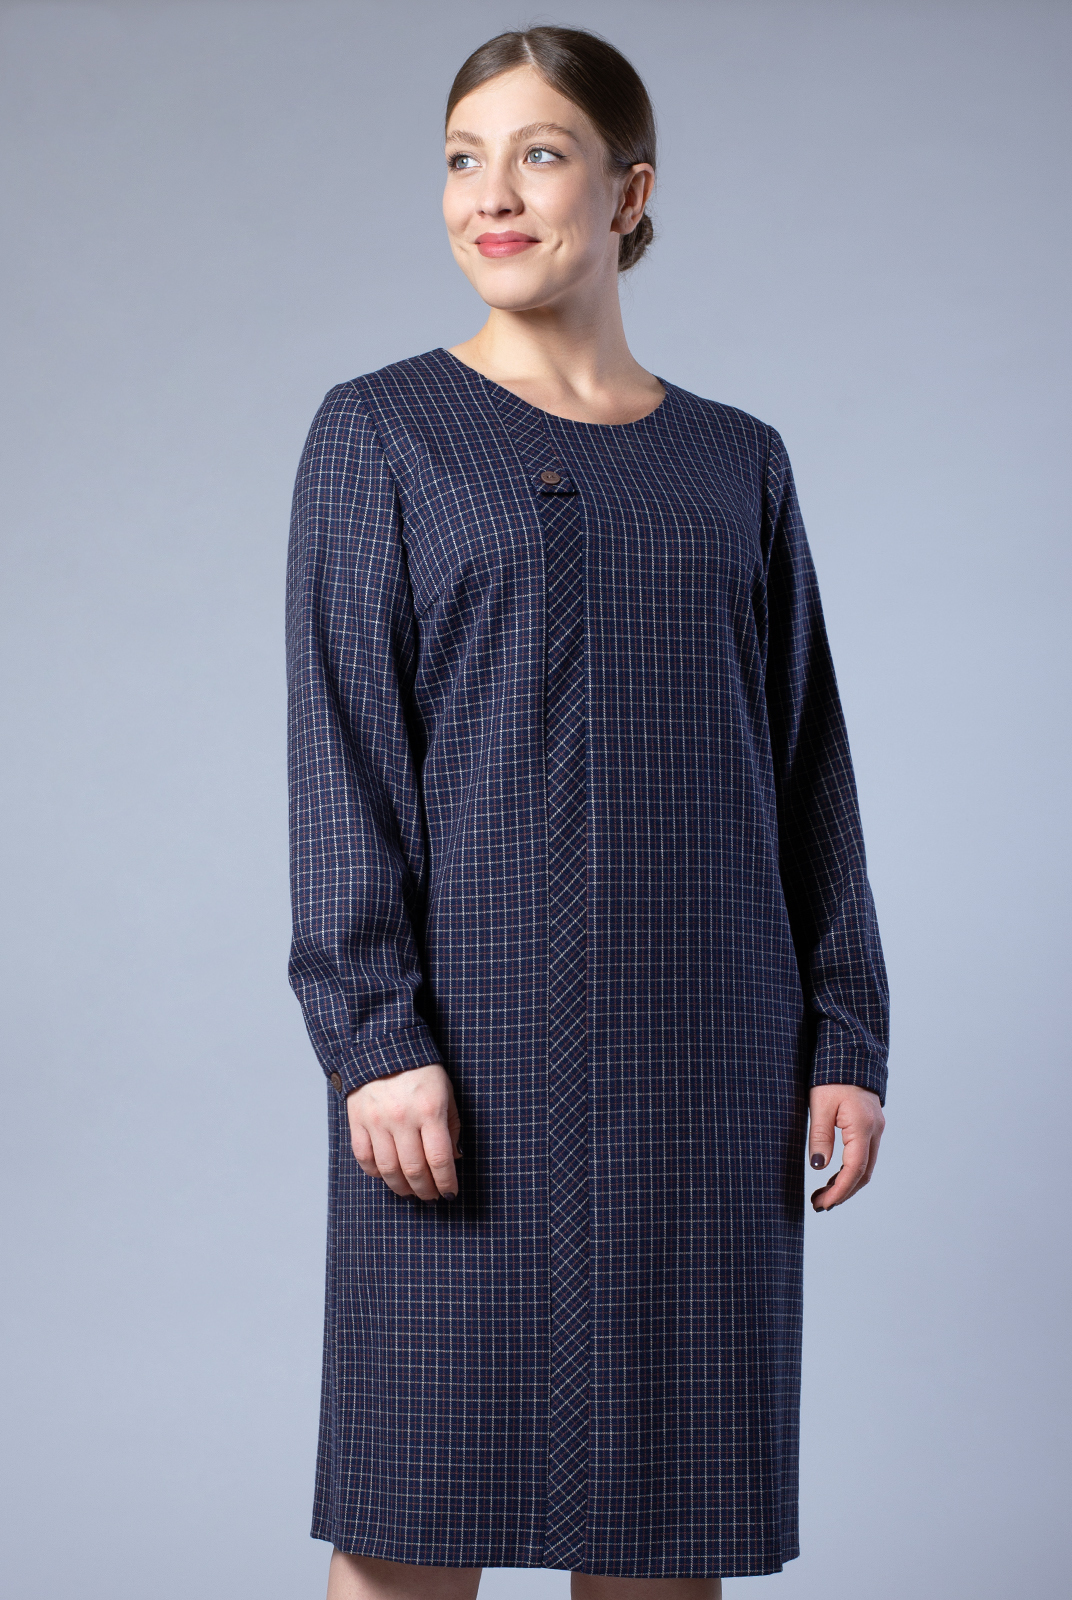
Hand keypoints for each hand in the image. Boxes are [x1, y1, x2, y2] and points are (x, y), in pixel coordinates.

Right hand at [346, 1062, 462, 1201]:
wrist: (381, 1043)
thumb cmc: (420, 1068)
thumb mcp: (446, 1090)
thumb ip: (452, 1125)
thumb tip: (453, 1158)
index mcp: (429, 1110)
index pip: (440, 1159)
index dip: (446, 1182)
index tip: (450, 1193)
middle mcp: (402, 1118)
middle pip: (414, 1170)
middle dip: (426, 1190)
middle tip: (432, 1196)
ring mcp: (376, 1121)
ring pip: (388, 1170)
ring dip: (402, 1188)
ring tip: (411, 1192)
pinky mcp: (357, 1121)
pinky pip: (364, 1158)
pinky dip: (376, 1174)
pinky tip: (387, 1176)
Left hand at [808, 1082, 884, 1211]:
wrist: (849, 1053)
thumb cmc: (830, 1075)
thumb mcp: (819, 1104)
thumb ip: (820, 1136)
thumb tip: (818, 1166)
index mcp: (863, 1127)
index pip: (854, 1170)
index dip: (839, 1191)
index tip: (823, 1204)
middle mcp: (875, 1130)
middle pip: (863, 1173)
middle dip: (843, 1193)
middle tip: (819, 1205)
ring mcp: (876, 1128)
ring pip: (865, 1166)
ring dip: (846, 1184)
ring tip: (823, 1195)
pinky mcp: (871, 1126)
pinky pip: (864, 1155)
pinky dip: (850, 1171)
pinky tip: (833, 1176)